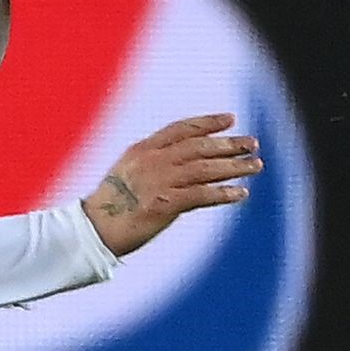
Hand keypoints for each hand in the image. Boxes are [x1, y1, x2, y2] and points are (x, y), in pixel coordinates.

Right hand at [82, 114, 262, 256]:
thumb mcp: (128, 173)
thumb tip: (186, 163)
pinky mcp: (167, 204)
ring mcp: (160, 182)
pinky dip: (224, 193)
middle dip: (228, 144)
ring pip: (206, 169)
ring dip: (234, 167)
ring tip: (255, 165)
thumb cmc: (111, 205)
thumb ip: (154, 163)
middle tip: (252, 144)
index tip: (230, 119)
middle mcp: (153, 161)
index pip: (181, 129)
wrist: (94, 230)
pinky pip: (203, 195)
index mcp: (142, 150)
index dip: (208, 123)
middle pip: (199, 147)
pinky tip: (241, 193)